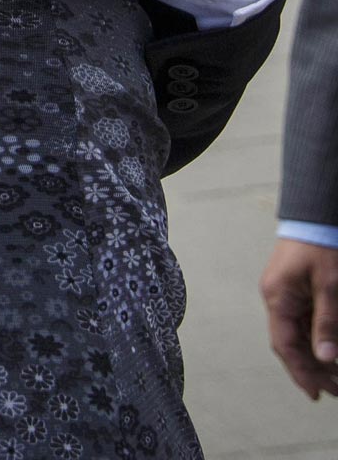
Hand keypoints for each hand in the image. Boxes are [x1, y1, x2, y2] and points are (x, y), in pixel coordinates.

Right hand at [261, 237, 337, 398]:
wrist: (316, 215)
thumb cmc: (323, 247)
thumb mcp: (330, 287)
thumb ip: (328, 323)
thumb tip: (326, 357)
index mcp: (278, 298)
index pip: (285, 344)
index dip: (300, 372)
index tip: (316, 394)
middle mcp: (277, 298)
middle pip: (291, 343)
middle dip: (313, 369)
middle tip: (336, 391)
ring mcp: (286, 294)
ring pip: (300, 334)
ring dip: (318, 356)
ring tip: (337, 377)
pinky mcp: (296, 289)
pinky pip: (306, 321)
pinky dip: (318, 338)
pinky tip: (331, 351)